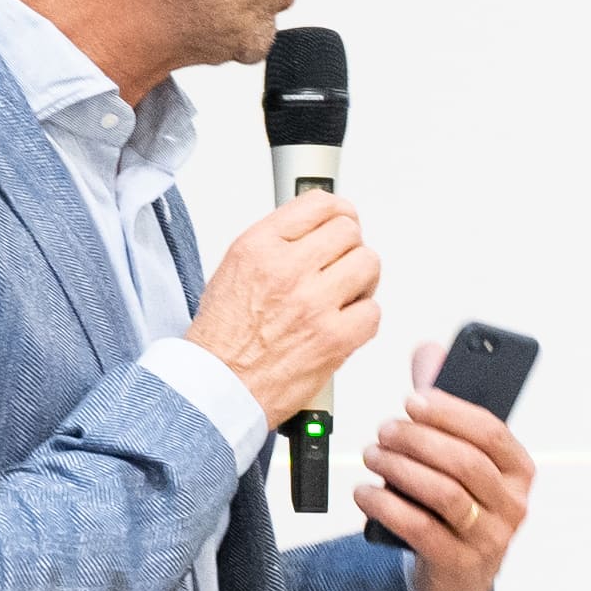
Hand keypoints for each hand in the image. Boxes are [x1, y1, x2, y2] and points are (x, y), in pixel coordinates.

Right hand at [187, 193, 378, 424]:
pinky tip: (342, 325)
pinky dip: (363, 318)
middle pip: (349, 231)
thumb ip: (276, 245)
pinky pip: (372, 311)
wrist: (218, 386)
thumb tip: (315, 232)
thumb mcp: (235, 269)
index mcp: (259, 247)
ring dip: (362, 279)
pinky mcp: (335, 338)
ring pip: (368, 264)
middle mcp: (287, 269)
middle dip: (349, 248)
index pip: (319, 204)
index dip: (340, 211)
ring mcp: (314, 303)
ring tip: (344, 295)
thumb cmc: (223, 337)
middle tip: (341, 266)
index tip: (344, 220)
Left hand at [353, 335, 534, 590]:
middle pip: (465, 462)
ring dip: (400, 470)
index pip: (491, 432)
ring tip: (373, 456)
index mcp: (519, 470)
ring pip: (444, 494)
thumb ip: (446, 407)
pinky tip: (366, 492)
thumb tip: (429, 353)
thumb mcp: (461, 458)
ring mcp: (489, 537)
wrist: (460, 574)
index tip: (414, 399)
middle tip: (385, 431)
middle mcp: (512, 503)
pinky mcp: (460, 562)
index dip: (451, 412)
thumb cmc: (461, 505)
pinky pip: (421, 529)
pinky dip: (387, 506)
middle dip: (418, 441)